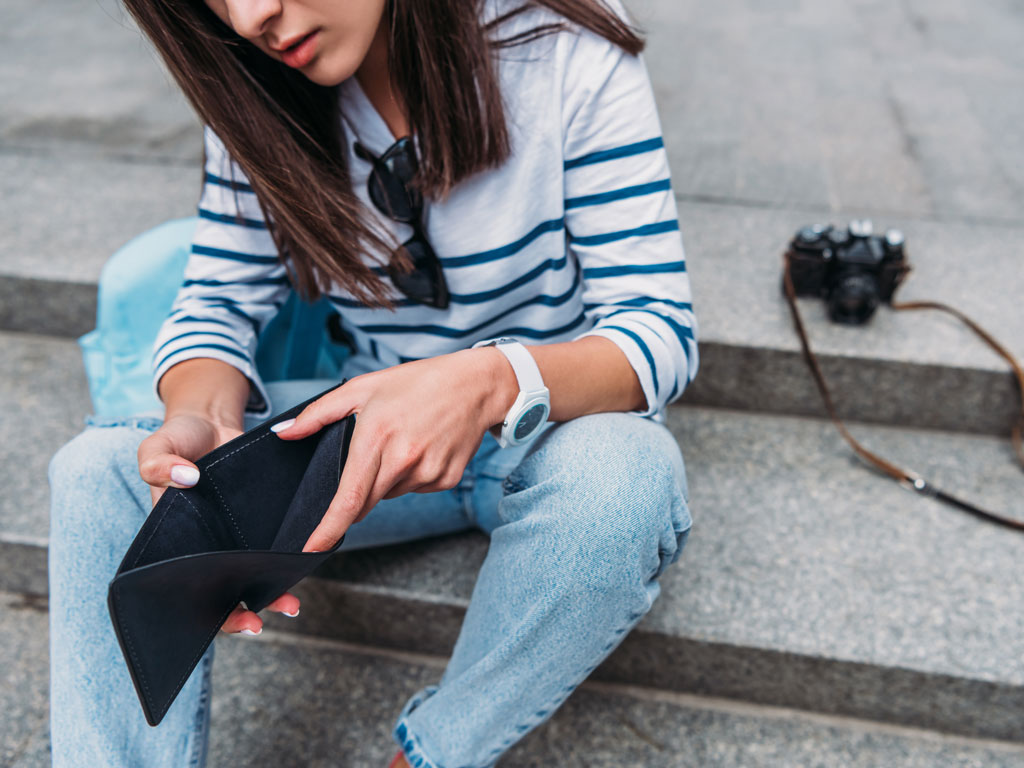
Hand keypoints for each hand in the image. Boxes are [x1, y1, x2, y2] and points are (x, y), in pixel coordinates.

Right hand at [137, 411, 300, 634]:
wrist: (212, 421)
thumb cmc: (179, 439)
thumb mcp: (157, 446)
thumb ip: (159, 463)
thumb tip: (185, 479)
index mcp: (177, 538)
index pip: (188, 588)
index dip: (209, 610)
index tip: (235, 619)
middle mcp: (208, 542)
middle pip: (224, 590)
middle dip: (243, 611)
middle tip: (265, 619)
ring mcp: (235, 533)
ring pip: (253, 572)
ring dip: (271, 589)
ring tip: (291, 603)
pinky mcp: (260, 518)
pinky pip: (272, 544)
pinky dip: (284, 557)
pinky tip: (301, 564)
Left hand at [271, 348, 514, 552]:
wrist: (475, 385)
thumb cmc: (418, 382)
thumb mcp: (364, 387)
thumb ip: (319, 413)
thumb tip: (284, 433)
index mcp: (377, 437)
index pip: (348, 497)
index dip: (328, 529)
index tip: (311, 548)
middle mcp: (403, 460)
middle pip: (366, 501)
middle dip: (357, 493)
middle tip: (370, 457)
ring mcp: (428, 473)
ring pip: (390, 494)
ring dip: (386, 478)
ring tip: (402, 440)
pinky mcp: (446, 479)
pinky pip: (415, 489)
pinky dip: (410, 475)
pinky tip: (422, 447)